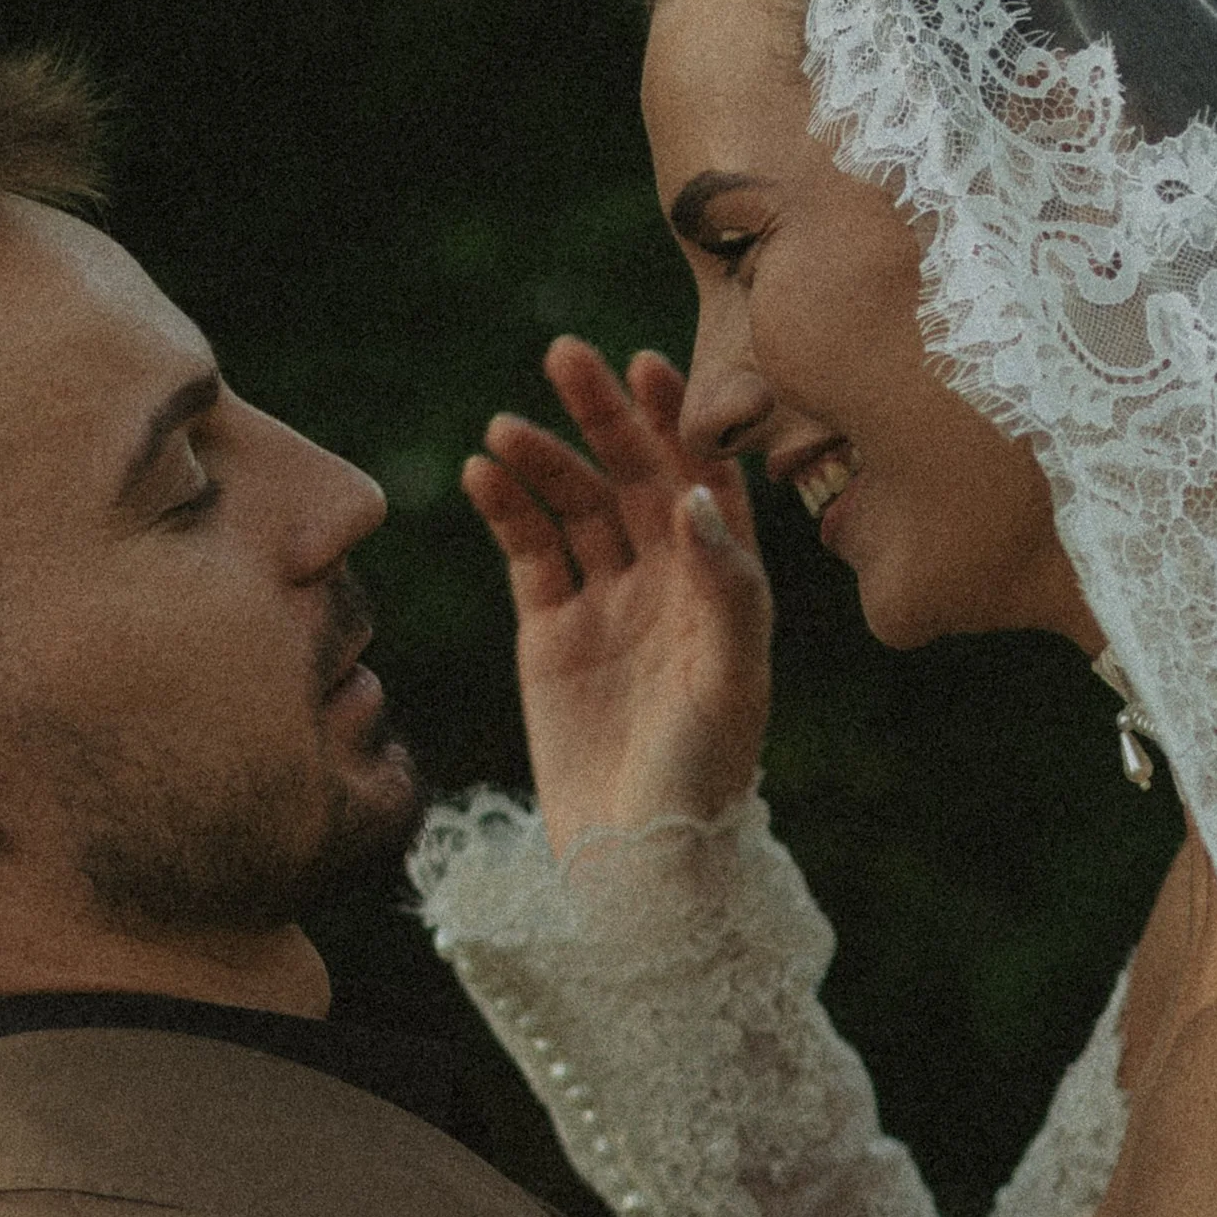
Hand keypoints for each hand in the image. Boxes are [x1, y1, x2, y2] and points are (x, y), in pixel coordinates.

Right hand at [465, 333, 770, 851]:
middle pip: (635, 477)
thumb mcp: (731, 684)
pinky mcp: (551, 633)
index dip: (680, 423)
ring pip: (576, 506)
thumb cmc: (703, 781)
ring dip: (545, 458)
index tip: (651, 368)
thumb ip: (726, 589)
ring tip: (507, 427)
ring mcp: (608, 604)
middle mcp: (670, 584)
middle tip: (567, 355)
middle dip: (604, 415)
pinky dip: (507, 510)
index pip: (705, 482)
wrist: (635, 862)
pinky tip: (484, 473)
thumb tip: (698, 495)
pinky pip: (529, 553)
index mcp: (726, 588)